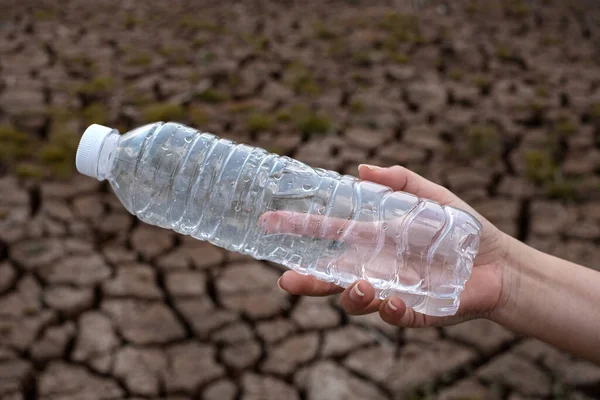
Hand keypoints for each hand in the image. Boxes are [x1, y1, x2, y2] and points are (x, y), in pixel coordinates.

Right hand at [276, 164, 510, 327]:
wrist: (501, 264)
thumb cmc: (465, 229)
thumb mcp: (433, 197)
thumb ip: (402, 183)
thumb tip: (363, 169)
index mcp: (374, 239)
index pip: (328, 234)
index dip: (298, 229)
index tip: (269, 223)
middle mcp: (376, 266)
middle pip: (331, 276)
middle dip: (307, 281)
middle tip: (288, 282)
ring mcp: (393, 290)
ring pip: (356, 301)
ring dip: (351, 297)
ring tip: (364, 286)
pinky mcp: (415, 311)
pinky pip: (393, 317)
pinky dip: (388, 312)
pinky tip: (391, 302)